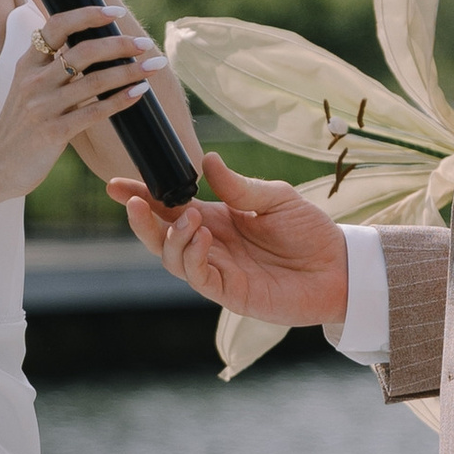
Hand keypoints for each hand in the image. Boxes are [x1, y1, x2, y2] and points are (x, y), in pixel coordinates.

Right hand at [0, 2, 152, 201]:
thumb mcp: (27, 89)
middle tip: (144, 43)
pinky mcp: (53, 132)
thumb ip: (50, 68)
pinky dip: (120, 100)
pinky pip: (94, 111)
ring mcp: (43, 107)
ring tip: (153, 66)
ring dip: (129, 71)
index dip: (88, 15)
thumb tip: (90, 48)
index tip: (116, 12)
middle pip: (83, 51)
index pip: (57, 26)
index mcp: (27, 65)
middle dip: (119, 44)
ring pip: (94, 80)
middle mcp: (34, 81)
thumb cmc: (19, 127)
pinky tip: (139, 93)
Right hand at [110, 154, 349, 327]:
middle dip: (141, 220)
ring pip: (172, 258)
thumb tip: (207, 161)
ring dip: (171, 237)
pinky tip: (202, 236)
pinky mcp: (229, 292)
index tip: (115, 184)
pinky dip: (192, 257)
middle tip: (133, 201)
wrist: (338, 267)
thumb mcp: (276, 197)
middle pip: (161, 235)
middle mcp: (210, 244)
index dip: (141, 196)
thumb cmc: (309, 231)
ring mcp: (217, 270)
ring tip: (190, 217)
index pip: (169, 207)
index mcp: (217, 218)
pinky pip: (197, 277)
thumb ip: (239, 186)